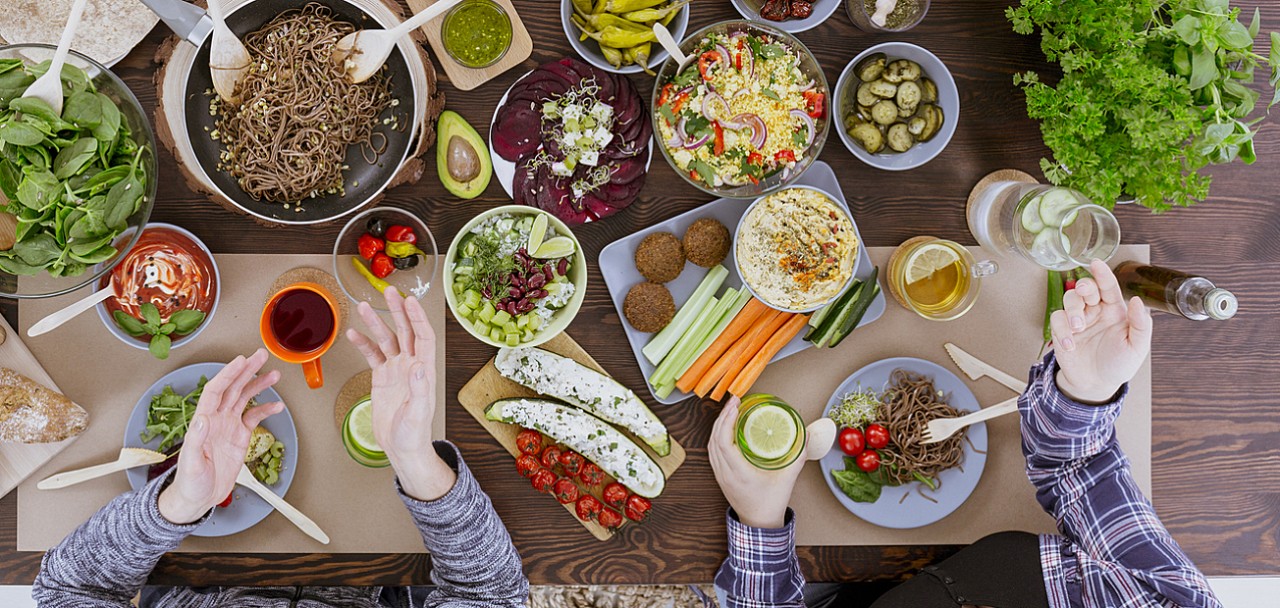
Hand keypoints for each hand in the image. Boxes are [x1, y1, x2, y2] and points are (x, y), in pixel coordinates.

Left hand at [158, 350, 283, 523]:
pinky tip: (277, 405)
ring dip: (258, 385)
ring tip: (274, 374)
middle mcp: (216, 419)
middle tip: (260, 356)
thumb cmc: (190, 482)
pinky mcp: (239, 436)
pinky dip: (266, 409)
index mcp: (203, 421)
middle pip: (232, 388)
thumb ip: (196, 440)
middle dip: (247, 371)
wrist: (198, 497)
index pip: (216, 390)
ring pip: (245, 398)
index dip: (228, 374)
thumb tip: (202, 419)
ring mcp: (228, 426)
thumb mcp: (191, 462)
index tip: (240, 361)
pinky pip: (254, 417)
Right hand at [346, 287, 454, 500]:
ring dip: (376, 324)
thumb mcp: (418, 413)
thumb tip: (418, 367)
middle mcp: (411, 365)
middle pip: (406, 332)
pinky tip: (353, 334)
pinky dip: (363, 344)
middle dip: (397, 312)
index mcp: (424, 370)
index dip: (418, 319)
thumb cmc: (414, 434)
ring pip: (387, 340)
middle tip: (388, 293)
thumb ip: (420, 390)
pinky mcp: (383, 377)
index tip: (409, 302)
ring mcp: (396, 370)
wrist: (401, 447)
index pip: (424, 337)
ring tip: (364, 308)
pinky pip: (372, 355)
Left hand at [708, 396, 804, 528]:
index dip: (726, 421)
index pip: (724, 443)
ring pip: (711, 445)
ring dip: (718, 426)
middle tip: (733, 402)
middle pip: (715, 440)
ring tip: (729, 411)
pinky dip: (716, 437)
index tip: (734, 406)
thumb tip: (806, 436)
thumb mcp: (788, 479)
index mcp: (739, 474)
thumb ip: (798, 457)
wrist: (759, 524)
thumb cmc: (771, 504)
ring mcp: (720, 476)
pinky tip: (724, 428)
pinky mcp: (719, 477)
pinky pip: (712, 452)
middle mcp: (726, 474)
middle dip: (722, 417)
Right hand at [1049, 259, 1152, 403]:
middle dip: (1083, 287)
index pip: (1108, 287)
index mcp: (1114, 310)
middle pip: (1085, 288)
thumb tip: (1137, 301)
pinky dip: (1062, 330)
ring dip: (1073, 309)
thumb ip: (1141, 324)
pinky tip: (1071, 344)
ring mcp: (1077, 320)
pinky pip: (1057, 320)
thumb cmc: (1119, 364)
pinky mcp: (1062, 331)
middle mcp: (1095, 311)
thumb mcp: (1137, 346)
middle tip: (1084, 293)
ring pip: (1069, 299)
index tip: (1096, 263)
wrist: (1097, 384)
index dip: (1102, 274)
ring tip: (1078, 326)